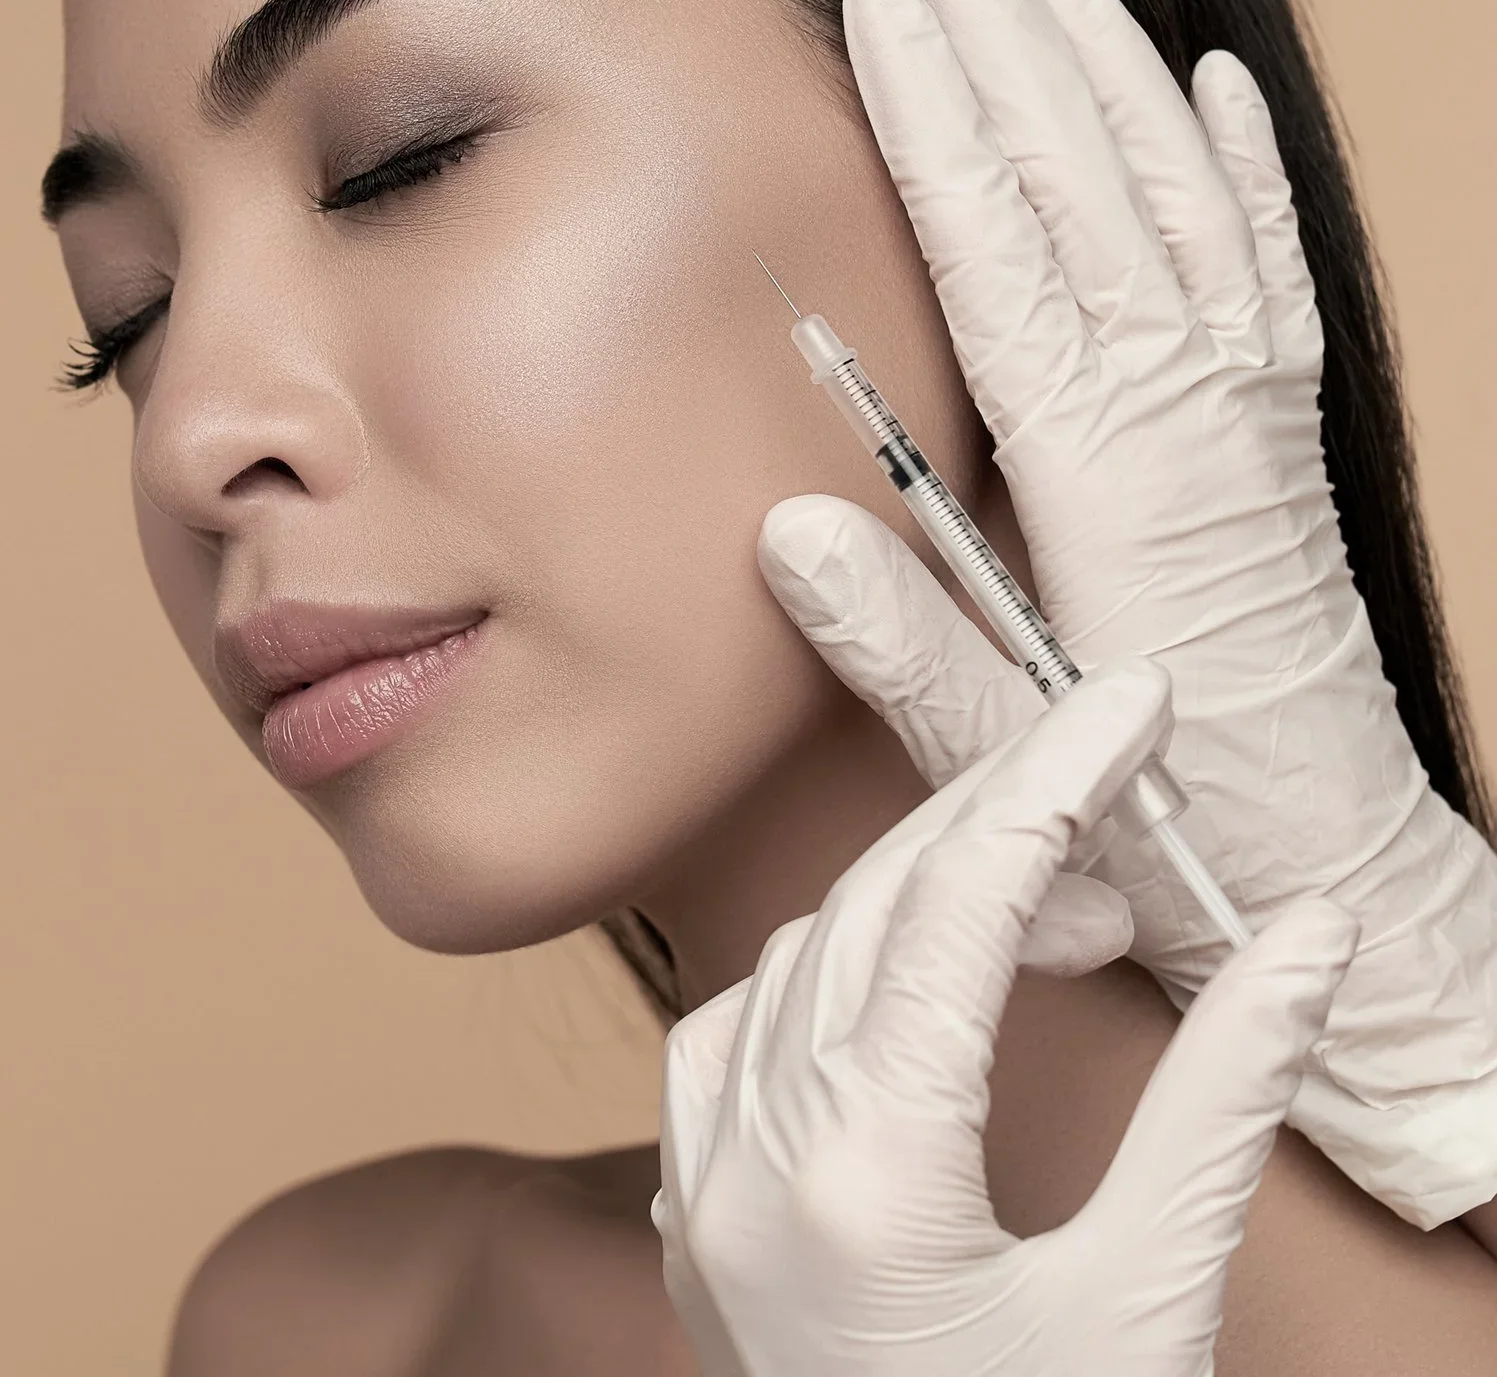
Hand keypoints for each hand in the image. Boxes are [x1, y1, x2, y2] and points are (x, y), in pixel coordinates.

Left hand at [654, 661, 1357, 1376]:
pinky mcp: (694, 1211)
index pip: (964, 899)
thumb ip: (1224, 1100)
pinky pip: (736, 1026)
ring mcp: (705, 1182)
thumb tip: (1304, 941)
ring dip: (923, 900)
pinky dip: (831, 972)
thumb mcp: (1155, 1295)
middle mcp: (757, 1155)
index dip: (1057, 779)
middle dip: (997, 821)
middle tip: (1113, 785)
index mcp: (873, 1170)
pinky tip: (912, 986)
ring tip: (1054, 910)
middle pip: (879, 903)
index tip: (1130, 703)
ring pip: (804, 953)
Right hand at [758, 0, 1496, 1226]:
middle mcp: (1189, 406)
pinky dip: (1233, 153)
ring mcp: (1252, 401)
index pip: (1001, 250)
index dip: (934, 118)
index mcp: (1107, 472)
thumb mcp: (1012, 753)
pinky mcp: (1284, 420)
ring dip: (1103, 61)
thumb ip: (901, 640)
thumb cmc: (1161, 814)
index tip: (881, 0)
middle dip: (1001, 34)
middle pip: (1085, 179)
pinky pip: (1265, 255)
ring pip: (1174, 187)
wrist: (1341, 865)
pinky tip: (1202, 76)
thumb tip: (790, 527)